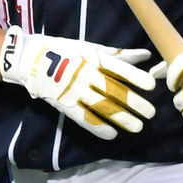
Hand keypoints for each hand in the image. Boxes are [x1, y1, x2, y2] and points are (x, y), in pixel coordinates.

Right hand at [0, 26, 156, 140]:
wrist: (31, 59)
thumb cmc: (65, 51)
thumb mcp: (91, 48)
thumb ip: (119, 55)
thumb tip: (146, 54)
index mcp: (93, 58)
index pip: (118, 68)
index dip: (135, 77)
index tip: (152, 86)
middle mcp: (85, 74)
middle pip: (113, 90)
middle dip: (133, 103)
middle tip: (150, 113)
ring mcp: (74, 90)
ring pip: (101, 106)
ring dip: (121, 118)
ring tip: (137, 127)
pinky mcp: (64, 104)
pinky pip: (83, 118)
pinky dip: (98, 127)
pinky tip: (112, 134)